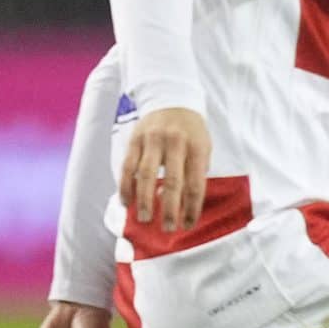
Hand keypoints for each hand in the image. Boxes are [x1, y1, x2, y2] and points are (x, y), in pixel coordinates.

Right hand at [120, 107, 211, 233]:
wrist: (172, 99)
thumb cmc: (191, 132)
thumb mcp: (203, 147)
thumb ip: (194, 173)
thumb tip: (179, 205)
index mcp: (197, 148)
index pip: (195, 184)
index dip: (191, 209)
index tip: (187, 226)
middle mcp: (175, 143)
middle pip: (172, 182)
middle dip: (169, 209)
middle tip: (166, 228)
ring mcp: (153, 140)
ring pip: (145, 175)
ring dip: (143, 200)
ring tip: (143, 219)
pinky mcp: (135, 139)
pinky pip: (127, 166)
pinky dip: (125, 186)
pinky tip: (126, 202)